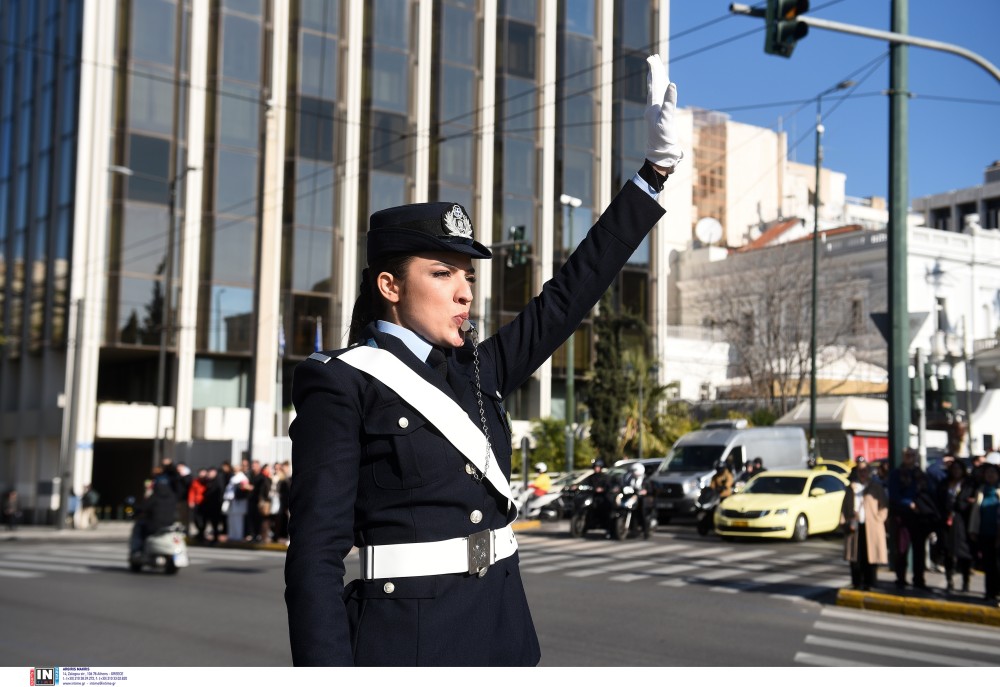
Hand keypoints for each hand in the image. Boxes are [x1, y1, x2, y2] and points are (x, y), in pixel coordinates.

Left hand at [645, 54, 682, 171]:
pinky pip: (660, 100)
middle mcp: (652, 107)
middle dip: (654, 72)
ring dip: (657, 80)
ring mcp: (656, 112)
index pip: (654, 84)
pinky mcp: (660, 117)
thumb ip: (669, 101)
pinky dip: (662, 92)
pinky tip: (663, 90)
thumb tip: (671, 84)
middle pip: (653, 85)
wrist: (660, 153)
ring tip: (656, 70)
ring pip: (656, 92)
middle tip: (653, 58)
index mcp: (652, 105)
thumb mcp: (666, 119)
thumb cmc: (662, 138)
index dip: (654, 71)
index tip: (652, 58)